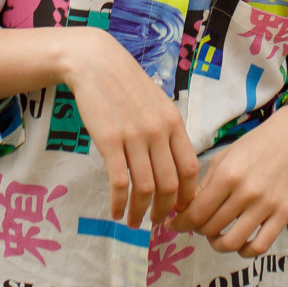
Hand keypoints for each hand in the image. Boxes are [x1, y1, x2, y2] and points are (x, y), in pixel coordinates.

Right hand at [56, 29, 199, 229]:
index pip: (190, 169)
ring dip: (140, 212)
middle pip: (170, 184)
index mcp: (173, 123)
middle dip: (165, 210)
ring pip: (145, 187)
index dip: (188, 195)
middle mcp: (158, 131)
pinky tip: (115, 212)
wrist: (96, 64)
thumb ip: (167, 131)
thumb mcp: (157, 103)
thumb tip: (175, 165)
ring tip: (134, 222)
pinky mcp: (109, 141)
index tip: (180, 209)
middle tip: (157, 222)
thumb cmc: (127, 85)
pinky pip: (119, 182)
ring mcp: (134, 136)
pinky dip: (119, 202)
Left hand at [171, 94, 287, 256]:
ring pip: (231, 242)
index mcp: (228, 174)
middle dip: (197, 230)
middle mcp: (246, 192)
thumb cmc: (256, 144)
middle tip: (197, 224)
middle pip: (210, 228)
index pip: (195, 212)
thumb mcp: (225, 157)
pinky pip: (259, 247)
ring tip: (215, 236)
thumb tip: (185, 210)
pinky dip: (244, 251)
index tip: (174, 224)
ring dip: (217, 244)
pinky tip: (239, 242)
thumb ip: (205, 184)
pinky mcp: (284, 215)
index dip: (180, 223)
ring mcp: (267, 206)